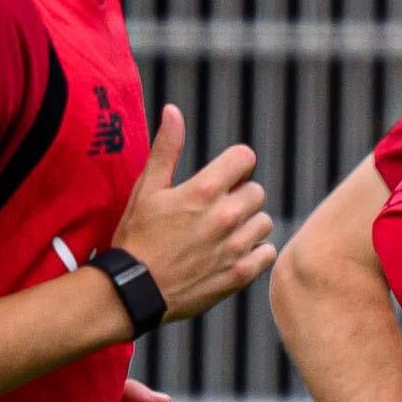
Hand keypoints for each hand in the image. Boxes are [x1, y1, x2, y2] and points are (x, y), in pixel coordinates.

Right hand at [113, 107, 278, 321]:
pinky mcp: (242, 274)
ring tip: (221, 234)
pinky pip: (267, 252)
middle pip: (256, 190)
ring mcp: (236, 246)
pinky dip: (255, 252)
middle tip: (215, 210)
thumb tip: (173, 111)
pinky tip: (231, 254)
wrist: (133, 291)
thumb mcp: (146, 189)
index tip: (222, 178)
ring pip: (264, 221)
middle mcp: (226, 216)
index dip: (234, 165)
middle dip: (239, 196)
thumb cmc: (136, 237)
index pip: (245, 158)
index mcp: (204, 190)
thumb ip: (166, 149)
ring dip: (248, 224)